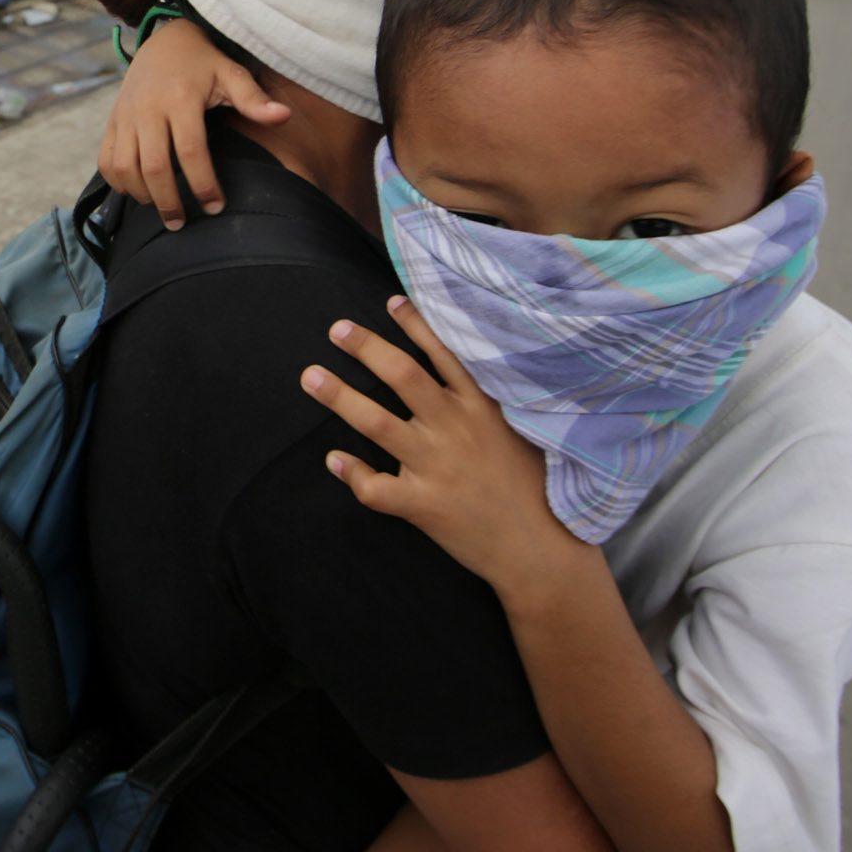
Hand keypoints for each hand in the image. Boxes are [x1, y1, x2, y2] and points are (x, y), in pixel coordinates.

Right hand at [98, 19, 289, 228]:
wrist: (164, 41)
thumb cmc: (204, 63)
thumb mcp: (231, 74)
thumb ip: (254, 99)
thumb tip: (284, 117)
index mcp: (181, 99)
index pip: (191, 151)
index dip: (203, 184)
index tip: (216, 207)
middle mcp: (148, 108)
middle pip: (154, 166)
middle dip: (168, 201)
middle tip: (181, 224)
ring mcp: (126, 115)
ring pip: (125, 166)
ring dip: (141, 194)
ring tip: (162, 208)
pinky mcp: (113, 120)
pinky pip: (106, 158)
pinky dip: (117, 181)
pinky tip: (137, 192)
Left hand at [302, 295, 590, 600]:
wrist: (541, 550)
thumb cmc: (535, 486)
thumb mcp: (524, 429)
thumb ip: (495, 399)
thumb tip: (473, 366)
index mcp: (482, 406)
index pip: (444, 354)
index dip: (416, 324)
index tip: (391, 302)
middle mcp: (455, 428)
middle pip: (402, 376)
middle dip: (366, 347)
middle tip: (337, 328)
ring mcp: (437, 466)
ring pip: (377, 423)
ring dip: (340, 397)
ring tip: (311, 376)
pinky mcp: (424, 504)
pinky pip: (376, 487)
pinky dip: (352, 472)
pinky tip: (333, 459)